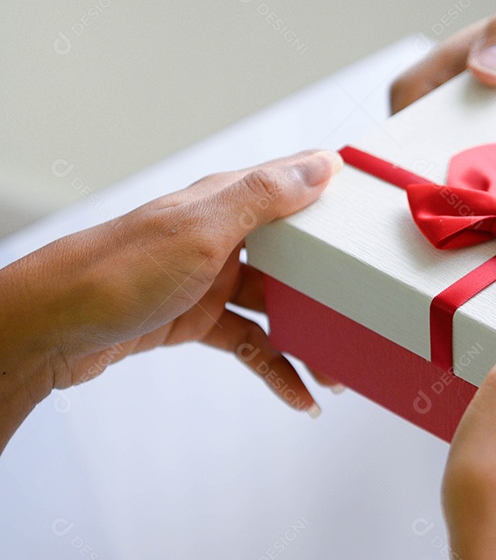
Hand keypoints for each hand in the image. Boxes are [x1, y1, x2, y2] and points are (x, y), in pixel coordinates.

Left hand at [0, 150, 341, 441]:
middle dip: (335, 284)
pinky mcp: (197, 319)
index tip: (381, 208)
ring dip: (311, 336)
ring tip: (342, 368)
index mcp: (227, 202)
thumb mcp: (201, 231)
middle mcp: (223, 236)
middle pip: (296, 254)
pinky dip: (277, 367)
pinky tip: (301, 396)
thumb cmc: (117, 271)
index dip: (338, 192)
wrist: (50, 327)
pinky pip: (251, 342)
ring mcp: (211, 278)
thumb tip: (322, 164)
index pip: (296, 185)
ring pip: (278, 305)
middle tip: (372, 308)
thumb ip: (265, 197)